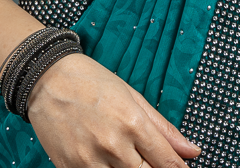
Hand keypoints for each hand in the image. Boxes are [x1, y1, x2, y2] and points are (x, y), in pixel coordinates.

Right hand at [26, 53, 199, 167]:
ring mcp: (90, 160)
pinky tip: (109, 163)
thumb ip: (163, 128)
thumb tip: (192, 150)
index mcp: (133, 122)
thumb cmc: (92, 82)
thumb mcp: (132, 97)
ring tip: (129, 160)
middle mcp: (113, 144)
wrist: (47, 79)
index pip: (166, 162)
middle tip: (153, 164)